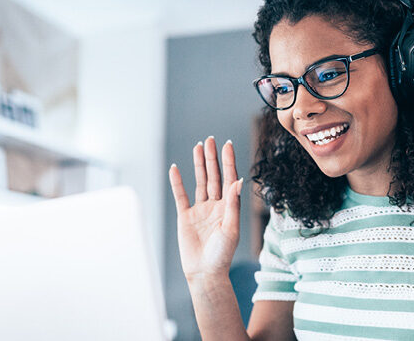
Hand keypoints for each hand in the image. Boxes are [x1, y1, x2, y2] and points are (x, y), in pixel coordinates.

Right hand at [168, 136, 242, 281]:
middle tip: (210, 140)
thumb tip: (238, 180)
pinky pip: (181, 195)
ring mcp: (200, 210)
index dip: (228, 161)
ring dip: (199, 164)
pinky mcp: (185, 216)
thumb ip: (233, 204)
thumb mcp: (231, 228)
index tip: (227, 145)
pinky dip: (177, 182)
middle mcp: (215, 206)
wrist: (205, 273)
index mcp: (228, 207)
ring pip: (200, 182)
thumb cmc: (222, 254)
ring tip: (198, 147)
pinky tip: (175, 168)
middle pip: (214, 176)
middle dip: (212, 158)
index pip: (228, 179)